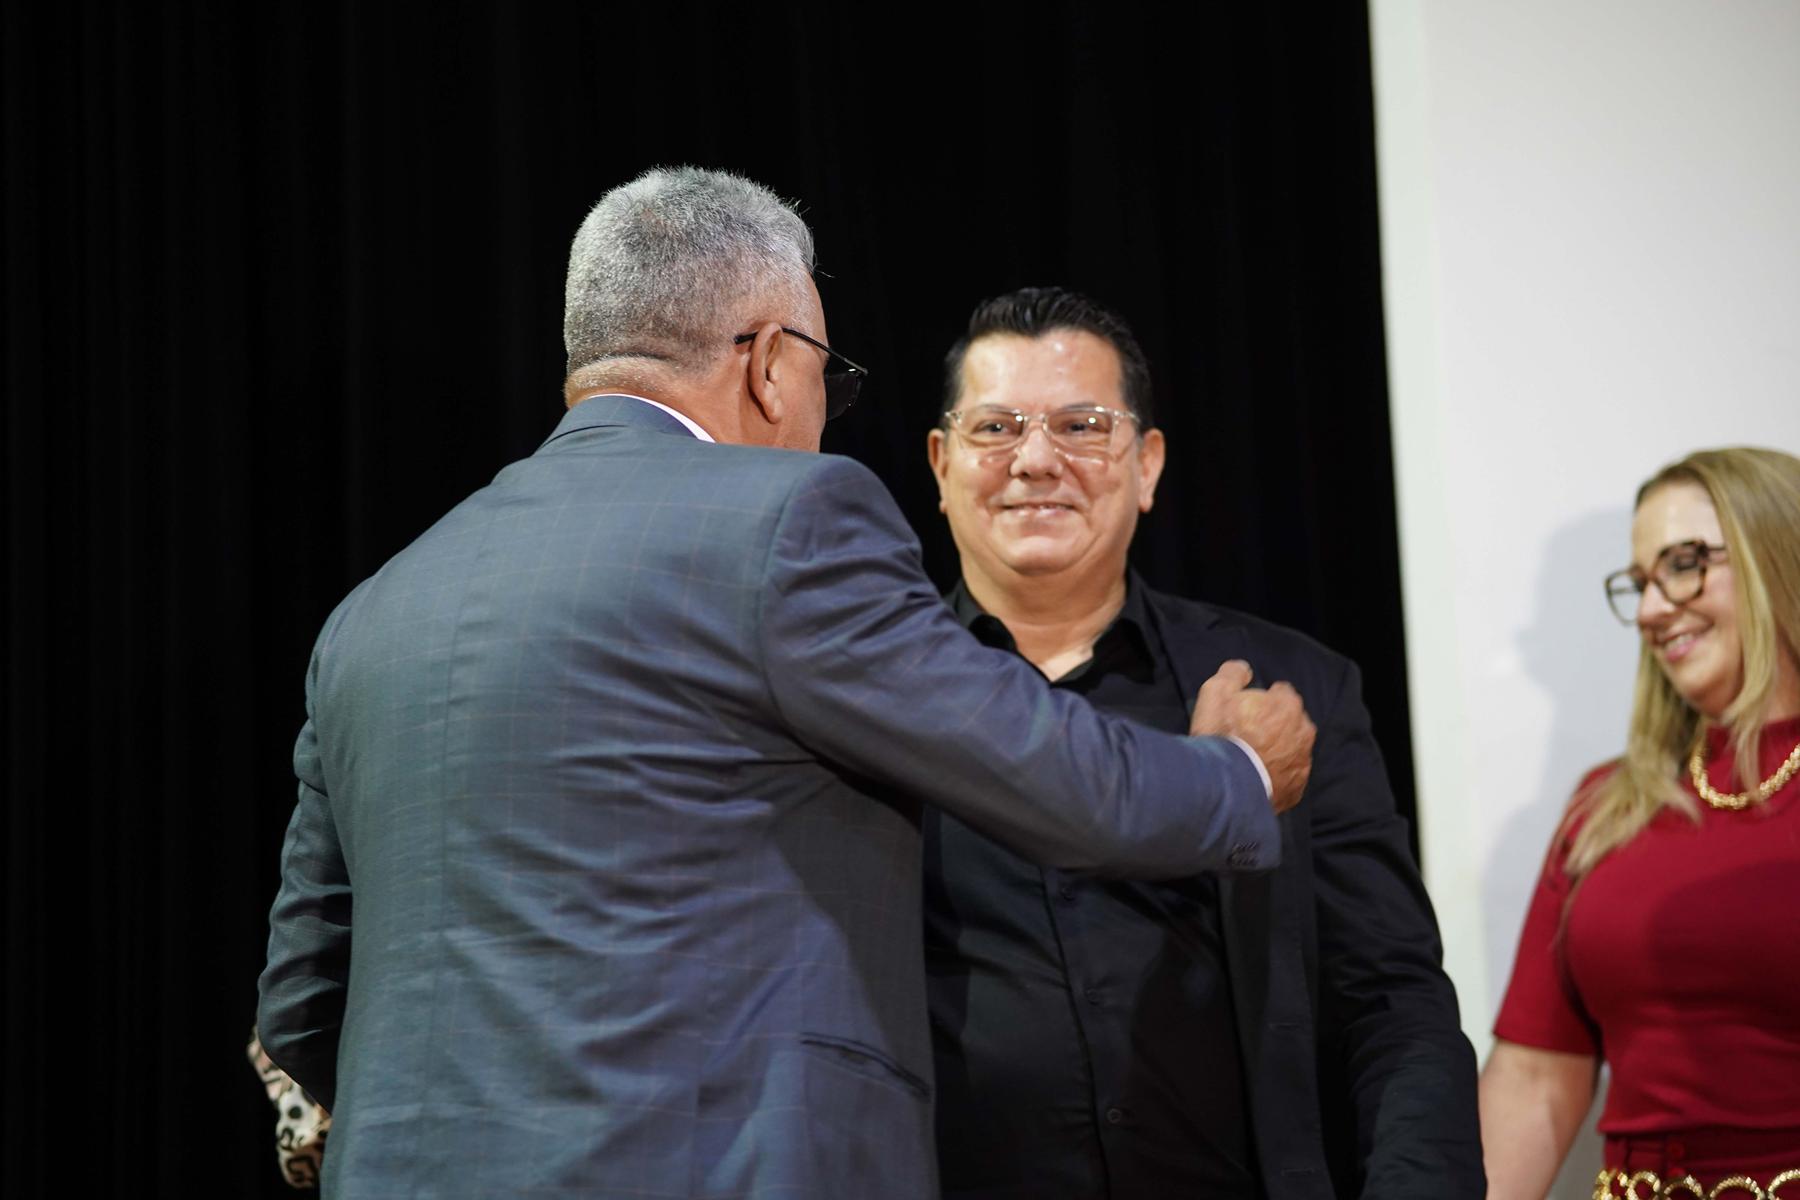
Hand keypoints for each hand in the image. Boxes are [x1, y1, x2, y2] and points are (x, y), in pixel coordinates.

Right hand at [1190, 659, 1314, 813]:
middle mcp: (1303, 732)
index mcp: (1288, 705)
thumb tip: (1243, 669)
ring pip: (1292, 749)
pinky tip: (1255, 776)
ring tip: (1250, 758)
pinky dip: (1276, 774)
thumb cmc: (1221, 736)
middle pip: (1290, 721)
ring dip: (1276, 750)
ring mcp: (1302, 762)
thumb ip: (1233, 674)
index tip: (1245, 711)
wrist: (1226, 788)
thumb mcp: (1216, 693)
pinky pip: (1288, 776)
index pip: (1280, 693)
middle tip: (1246, 735)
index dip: (1262, 700)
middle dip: (1273, 725)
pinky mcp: (1296, 789)